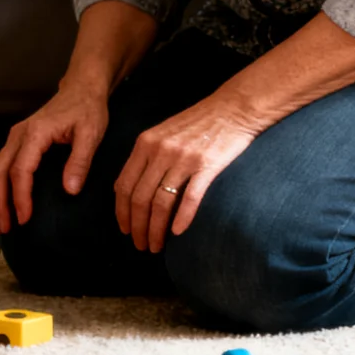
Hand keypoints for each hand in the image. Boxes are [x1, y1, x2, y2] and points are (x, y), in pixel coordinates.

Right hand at [0, 83, 108, 234]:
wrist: (81, 88)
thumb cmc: (88, 109)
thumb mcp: (91, 133)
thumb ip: (80, 161)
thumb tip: (69, 191)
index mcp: (35, 133)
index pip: (20, 170)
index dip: (20, 197)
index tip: (25, 218)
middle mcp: (18, 135)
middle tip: (5, 229)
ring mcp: (14, 138)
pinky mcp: (16, 142)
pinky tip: (0, 205)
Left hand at [114, 94, 258, 252]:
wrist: (232, 108)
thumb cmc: (197, 124)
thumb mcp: (162, 133)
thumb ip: (145, 157)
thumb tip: (126, 188)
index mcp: (145, 144)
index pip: (124, 185)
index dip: (122, 212)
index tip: (125, 230)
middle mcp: (160, 151)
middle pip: (140, 198)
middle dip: (137, 227)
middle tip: (140, 246)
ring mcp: (183, 158)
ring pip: (161, 202)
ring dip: (156, 229)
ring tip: (156, 246)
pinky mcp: (207, 165)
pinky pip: (190, 197)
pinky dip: (182, 218)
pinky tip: (178, 233)